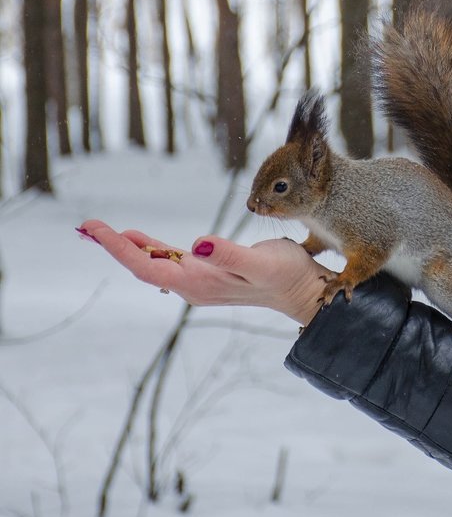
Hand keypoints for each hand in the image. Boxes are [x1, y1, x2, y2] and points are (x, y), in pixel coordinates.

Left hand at [77, 220, 332, 325]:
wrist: (303, 290)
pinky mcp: (207, 273)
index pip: (147, 266)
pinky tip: (137, 240)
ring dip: (126, 247)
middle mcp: (192, 285)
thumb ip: (228, 254)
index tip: (96, 229)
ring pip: (152, 263)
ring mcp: (198, 281)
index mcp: (198, 284)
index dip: (119, 248)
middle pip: (142, 266)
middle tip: (83, 226)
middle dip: (112, 246)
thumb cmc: (285, 273)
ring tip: (97, 231)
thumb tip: (197, 244)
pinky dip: (148, 248)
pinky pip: (168, 260)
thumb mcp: (259, 261)